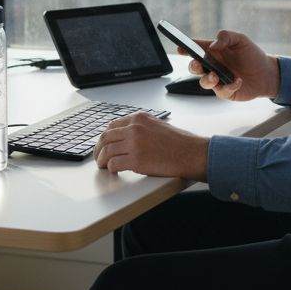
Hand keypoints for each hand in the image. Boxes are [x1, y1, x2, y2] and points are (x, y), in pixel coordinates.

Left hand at [94, 112, 208, 179]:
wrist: (191, 153)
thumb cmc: (180, 142)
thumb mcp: (157, 125)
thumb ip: (141, 128)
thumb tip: (126, 137)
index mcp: (139, 118)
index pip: (112, 126)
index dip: (106, 137)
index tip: (104, 145)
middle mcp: (134, 128)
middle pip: (105, 137)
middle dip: (98, 149)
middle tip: (99, 157)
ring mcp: (134, 143)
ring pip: (106, 151)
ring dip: (102, 160)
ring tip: (104, 166)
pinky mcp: (135, 160)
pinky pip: (113, 164)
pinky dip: (111, 168)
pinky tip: (115, 171)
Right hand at [182, 30, 279, 100]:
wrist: (267, 73)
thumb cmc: (252, 55)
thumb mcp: (241, 39)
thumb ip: (226, 37)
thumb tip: (213, 46)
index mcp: (212, 51)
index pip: (195, 48)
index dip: (185, 48)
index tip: (180, 48)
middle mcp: (212, 66)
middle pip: (194, 67)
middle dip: (192, 66)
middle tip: (197, 65)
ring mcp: (217, 79)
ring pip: (204, 82)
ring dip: (207, 79)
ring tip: (215, 76)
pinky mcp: (225, 91)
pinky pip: (222, 91)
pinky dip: (229, 86)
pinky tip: (238, 80)